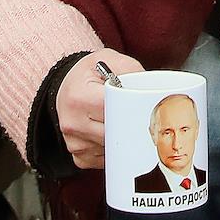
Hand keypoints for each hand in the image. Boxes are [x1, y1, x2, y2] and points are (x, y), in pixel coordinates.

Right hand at [55, 49, 144, 169]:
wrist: (67, 84)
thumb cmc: (89, 73)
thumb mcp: (109, 59)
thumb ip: (131, 72)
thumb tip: (152, 91)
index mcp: (79, 97)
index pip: (114, 112)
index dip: (131, 110)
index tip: (142, 109)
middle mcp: (72, 122)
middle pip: (115, 134)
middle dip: (130, 127)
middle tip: (138, 116)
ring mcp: (74, 142)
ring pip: (112, 149)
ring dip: (122, 139)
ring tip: (121, 121)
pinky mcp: (78, 155)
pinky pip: (104, 160)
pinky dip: (113, 150)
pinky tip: (111, 133)